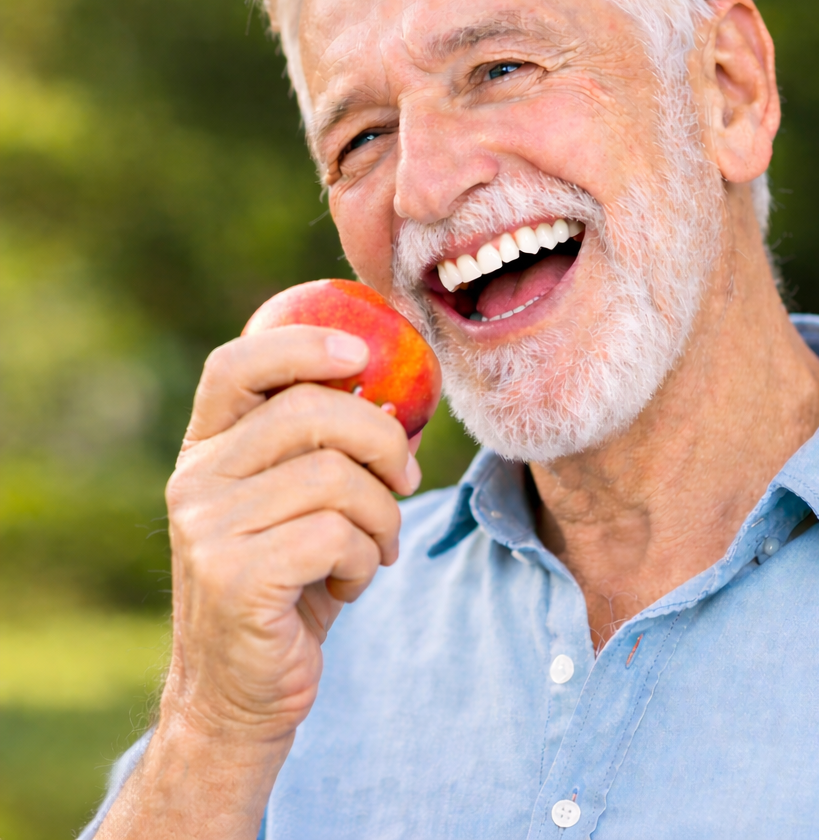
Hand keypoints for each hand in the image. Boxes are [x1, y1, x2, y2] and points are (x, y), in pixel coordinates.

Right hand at [162, 323, 418, 741]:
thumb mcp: (297, 506)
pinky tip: (351, 583)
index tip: (362, 351)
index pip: (235, 365)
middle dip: (382, 440)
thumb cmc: (288, 584)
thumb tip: (397, 395)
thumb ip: (323, 449)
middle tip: (407, 480)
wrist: (241, 692)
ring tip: (378, 548)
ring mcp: (207, 528)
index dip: (301, 344)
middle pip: (309, 411)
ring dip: (382, 515)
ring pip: (334, 477)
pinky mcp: (234, 576)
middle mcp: (194, 480)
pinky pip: (336, 536)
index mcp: (206, 450)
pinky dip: (366, 559)